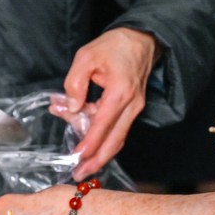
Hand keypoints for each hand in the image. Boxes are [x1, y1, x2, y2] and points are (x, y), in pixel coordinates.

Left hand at [59, 27, 156, 178]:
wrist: (142, 39)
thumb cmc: (114, 46)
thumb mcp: (86, 56)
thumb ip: (75, 83)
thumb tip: (72, 107)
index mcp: (120, 92)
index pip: (102, 125)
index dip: (89, 144)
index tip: (76, 158)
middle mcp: (131, 105)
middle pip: (115, 141)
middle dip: (97, 161)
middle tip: (79, 175)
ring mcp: (135, 108)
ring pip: (117, 138)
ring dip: (100, 154)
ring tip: (82, 166)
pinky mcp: (133, 109)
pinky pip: (117, 129)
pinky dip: (102, 138)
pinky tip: (86, 141)